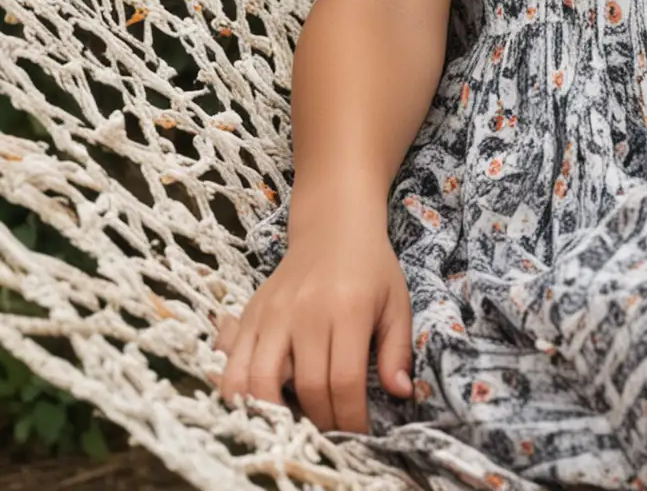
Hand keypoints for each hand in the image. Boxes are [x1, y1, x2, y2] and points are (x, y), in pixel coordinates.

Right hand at [211, 218, 414, 433]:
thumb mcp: (397, 302)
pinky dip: (237, 390)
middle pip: (306, 388)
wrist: (334, 226)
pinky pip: (231, 362)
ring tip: (292, 422)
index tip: (359, 434)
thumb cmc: (371, 267)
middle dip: (321, 422)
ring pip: (257, 380)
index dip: (351, 418)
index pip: (344, 381)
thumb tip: (400, 392)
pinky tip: (257, 399)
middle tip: (331, 431)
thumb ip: (397, 349)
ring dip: (272, 413)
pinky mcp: (250, 314)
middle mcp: (306, 312)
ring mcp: (273, 314)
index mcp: (348, 310)